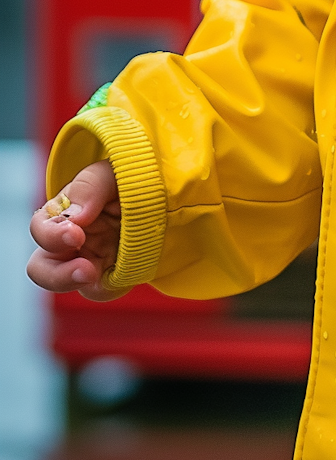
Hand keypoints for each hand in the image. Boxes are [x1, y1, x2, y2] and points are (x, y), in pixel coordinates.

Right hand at [28, 161, 121, 299]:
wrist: (170, 194)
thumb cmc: (133, 176)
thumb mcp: (113, 171)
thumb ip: (91, 186)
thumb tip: (74, 216)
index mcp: (67, 211)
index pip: (41, 227)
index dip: (50, 234)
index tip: (75, 232)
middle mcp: (72, 239)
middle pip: (42, 268)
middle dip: (54, 274)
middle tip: (83, 267)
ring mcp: (92, 259)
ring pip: (69, 283)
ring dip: (75, 283)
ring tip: (93, 274)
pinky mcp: (113, 274)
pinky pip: (103, 289)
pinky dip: (110, 286)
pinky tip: (124, 275)